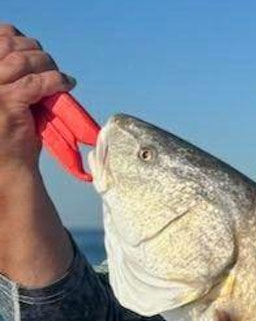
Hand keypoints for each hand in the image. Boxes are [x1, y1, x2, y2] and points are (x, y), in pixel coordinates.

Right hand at [0, 24, 74, 172]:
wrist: (7, 166)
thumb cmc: (3, 130)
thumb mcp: (0, 93)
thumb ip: (6, 70)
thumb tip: (27, 44)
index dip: (15, 37)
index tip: (31, 48)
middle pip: (11, 45)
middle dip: (36, 52)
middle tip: (50, 67)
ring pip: (26, 61)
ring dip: (48, 66)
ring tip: (59, 77)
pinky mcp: (7, 102)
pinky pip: (38, 82)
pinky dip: (57, 81)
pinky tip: (67, 84)